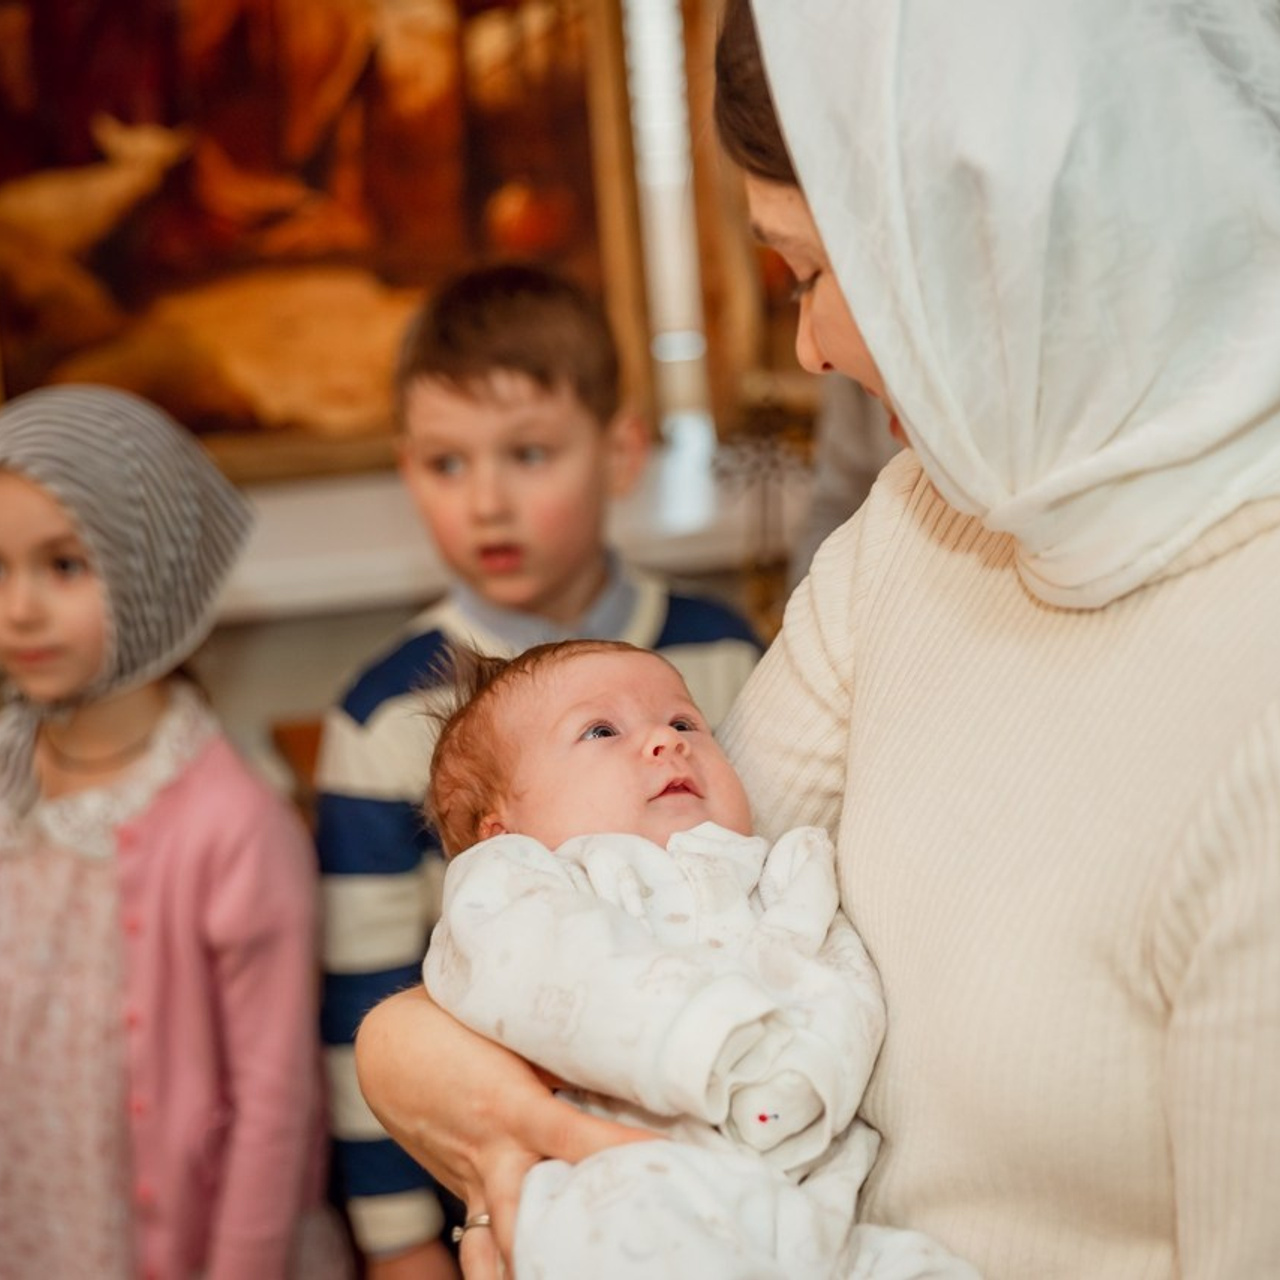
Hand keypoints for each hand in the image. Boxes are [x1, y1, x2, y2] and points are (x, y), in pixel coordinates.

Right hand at [356, 988, 653, 1276]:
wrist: (389, 1048)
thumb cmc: (453, 1025)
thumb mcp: (509, 1032)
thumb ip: (557, 1053)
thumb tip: (620, 1058)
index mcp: (510, 1106)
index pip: (574, 1135)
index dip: (618, 1146)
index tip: (666, 1154)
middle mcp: (494, 1154)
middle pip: (528, 1218)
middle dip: (564, 1241)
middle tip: (617, 1246)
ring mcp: (476, 1181)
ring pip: (498, 1249)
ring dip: (529, 1266)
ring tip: (573, 1271)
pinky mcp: (465, 1192)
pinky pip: (486, 1242)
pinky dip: (506, 1262)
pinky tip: (533, 1269)